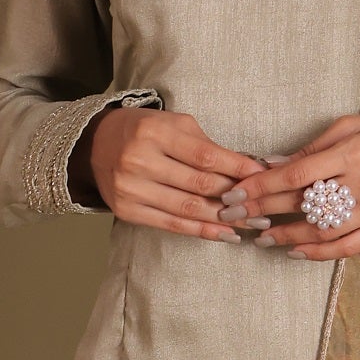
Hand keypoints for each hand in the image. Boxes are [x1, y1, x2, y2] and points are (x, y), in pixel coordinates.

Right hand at [88, 106, 263, 240]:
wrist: (96, 144)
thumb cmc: (145, 131)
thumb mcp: (175, 124)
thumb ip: (208, 146)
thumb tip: (248, 168)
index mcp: (154, 132)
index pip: (205, 156)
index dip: (237, 168)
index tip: (263, 176)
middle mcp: (139, 161)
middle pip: (199, 185)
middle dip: (235, 197)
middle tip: (264, 206)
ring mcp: (130, 189)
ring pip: (188, 209)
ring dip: (224, 219)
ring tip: (252, 224)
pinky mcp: (127, 211)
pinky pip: (172, 225)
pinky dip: (202, 231)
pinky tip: (226, 235)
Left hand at [219, 112, 359, 257]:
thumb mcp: (355, 125)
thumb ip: (314, 146)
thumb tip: (272, 163)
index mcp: (354, 152)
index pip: (296, 173)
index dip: (260, 186)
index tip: (234, 192)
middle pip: (302, 203)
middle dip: (262, 211)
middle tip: (233, 217)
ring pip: (321, 231)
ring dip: (284, 237)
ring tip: (260, 237)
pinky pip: (346, 248)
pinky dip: (317, 253)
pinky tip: (294, 252)